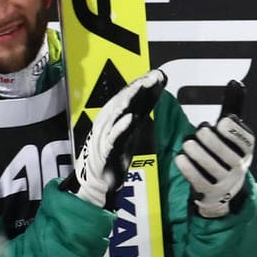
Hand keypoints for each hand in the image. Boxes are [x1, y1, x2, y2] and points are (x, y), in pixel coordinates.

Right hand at [61, 70, 165, 209]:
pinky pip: (113, 138)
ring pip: (116, 114)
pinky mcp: (105, 152)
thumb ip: (141, 110)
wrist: (97, 182)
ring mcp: (104, 136)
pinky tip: (131, 118)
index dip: (142, 84)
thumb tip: (155, 89)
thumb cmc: (114, 153)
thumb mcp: (131, 128)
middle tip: (154, 76)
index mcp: (112, 117)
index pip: (128, 96)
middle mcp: (106, 123)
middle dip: (138, 86)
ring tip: (143, 87)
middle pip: (122, 100)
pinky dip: (121, 127)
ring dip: (130, 100)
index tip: (159, 74)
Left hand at [174, 81, 254, 218]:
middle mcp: (239, 167)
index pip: (245, 141)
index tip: (222, 122)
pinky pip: (200, 180)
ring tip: (188, 144)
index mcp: (246, 150)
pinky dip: (189, 169)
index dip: (234, 132)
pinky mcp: (210, 192)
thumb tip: (235, 83)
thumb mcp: (233, 133)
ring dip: (199, 154)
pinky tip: (180, 159)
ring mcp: (225, 181)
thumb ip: (233, 109)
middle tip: (201, 131)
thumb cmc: (226, 154)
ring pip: (213, 167)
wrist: (224, 190)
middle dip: (214, 142)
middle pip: (228, 155)